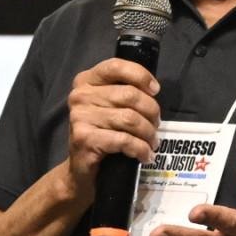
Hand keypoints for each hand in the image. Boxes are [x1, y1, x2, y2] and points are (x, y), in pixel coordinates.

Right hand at [61, 58, 161, 196]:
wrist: (82, 169)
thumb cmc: (103, 134)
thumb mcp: (111, 107)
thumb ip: (125, 92)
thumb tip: (153, 90)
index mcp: (86, 81)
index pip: (116, 66)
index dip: (140, 75)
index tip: (155, 90)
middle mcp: (80, 95)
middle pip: (129, 95)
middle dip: (151, 112)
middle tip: (156, 126)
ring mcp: (79, 117)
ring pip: (130, 119)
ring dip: (148, 133)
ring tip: (152, 143)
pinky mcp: (84, 138)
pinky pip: (124, 140)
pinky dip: (141, 149)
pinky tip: (145, 155)